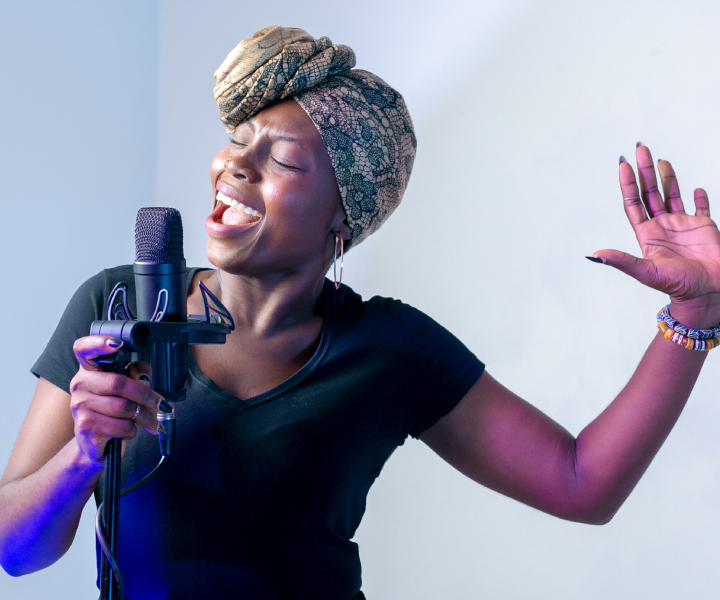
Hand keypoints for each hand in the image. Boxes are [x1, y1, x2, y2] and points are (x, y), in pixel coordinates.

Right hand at [69, 336, 163, 466]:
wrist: (92, 442)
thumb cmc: (111, 411)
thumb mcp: (125, 389)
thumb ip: (136, 375)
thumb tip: (144, 376)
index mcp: (89, 369)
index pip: (84, 348)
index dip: (98, 342)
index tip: (116, 344)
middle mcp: (80, 383)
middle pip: (119, 383)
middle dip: (147, 396)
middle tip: (162, 405)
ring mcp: (80, 405)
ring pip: (124, 407)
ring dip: (144, 416)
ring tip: (147, 420)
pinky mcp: (86, 425)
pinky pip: (121, 425)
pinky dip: (132, 430)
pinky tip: (128, 430)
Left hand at [592, 144, 719, 327]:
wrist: (707, 293)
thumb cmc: (677, 286)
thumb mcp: (646, 272)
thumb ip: (622, 261)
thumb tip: (595, 255)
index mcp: (647, 234)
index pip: (634, 203)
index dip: (628, 184)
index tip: (623, 164)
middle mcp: (662, 226)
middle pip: (651, 192)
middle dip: (644, 171)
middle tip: (640, 148)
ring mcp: (683, 225)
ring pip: (672, 194)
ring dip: (666, 177)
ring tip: (659, 158)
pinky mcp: (704, 227)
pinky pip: (701, 208)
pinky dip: (699, 197)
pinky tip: (695, 188)